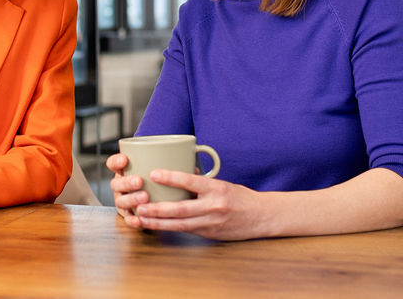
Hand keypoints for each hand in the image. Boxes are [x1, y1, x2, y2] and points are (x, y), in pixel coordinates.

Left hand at [107, 153, 266, 240]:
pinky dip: (169, 228)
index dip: (171, 177)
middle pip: (181, 208)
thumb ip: (200, 180)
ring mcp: (211, 223)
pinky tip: (155, 226)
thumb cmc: (241, 197)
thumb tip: (181, 168)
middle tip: (140, 205)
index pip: (191, 181)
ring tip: (141, 218)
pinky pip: (186, 230)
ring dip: (158, 222)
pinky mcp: (210, 234)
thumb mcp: (222, 183)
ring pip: (180, 224)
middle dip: (158, 209)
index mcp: (217, 189)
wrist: (263, 217)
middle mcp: (214, 207)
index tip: (154, 173)